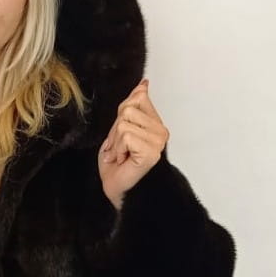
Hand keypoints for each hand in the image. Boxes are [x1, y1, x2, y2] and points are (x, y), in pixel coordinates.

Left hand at [97, 79, 169, 208]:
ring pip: (124, 122)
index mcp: (155, 124)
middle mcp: (161, 131)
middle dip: (114, 131)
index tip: (122, 136)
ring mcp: (158, 142)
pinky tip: (123, 160)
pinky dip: (118, 149)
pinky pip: (126, 136)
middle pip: (128, 109)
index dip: (121, 114)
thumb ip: (131, 107)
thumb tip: (143, 85)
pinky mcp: (152, 151)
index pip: (138, 98)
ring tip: (120, 155)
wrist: (120, 191)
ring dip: (115, 142)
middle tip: (118, 149)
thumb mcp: (120, 130)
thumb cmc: (119, 166)